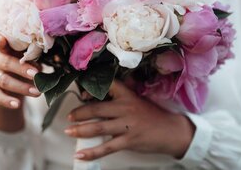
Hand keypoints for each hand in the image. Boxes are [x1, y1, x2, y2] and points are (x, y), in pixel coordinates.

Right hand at [0, 35, 40, 131]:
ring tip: (37, 92)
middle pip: (6, 62)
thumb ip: (39, 58)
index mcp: (6, 49)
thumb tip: (58, 57)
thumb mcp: (31, 62)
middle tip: (36, 74)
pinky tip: (17, 104)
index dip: (0, 40)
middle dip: (22, 68)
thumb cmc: (23, 69)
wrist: (9, 90)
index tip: (1, 40)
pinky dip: (8, 101)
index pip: (0, 41)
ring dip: (22, 87)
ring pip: (4, 80)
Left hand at [65, 81, 194, 160]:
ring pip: (98, 127)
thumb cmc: (152, 115)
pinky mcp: (128, 141)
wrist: (172, 131)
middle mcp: (125, 108)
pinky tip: (80, 154)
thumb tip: (97, 99)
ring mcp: (127, 125)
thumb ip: (120, 98)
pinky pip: (106, 147)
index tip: (80, 93)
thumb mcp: (137, 99)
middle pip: (97, 108)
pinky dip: (92, 152)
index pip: (107, 86)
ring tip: (69, 131)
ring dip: (80, 130)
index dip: (91, 89)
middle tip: (69, 117)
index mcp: (127, 95)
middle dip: (79, 113)